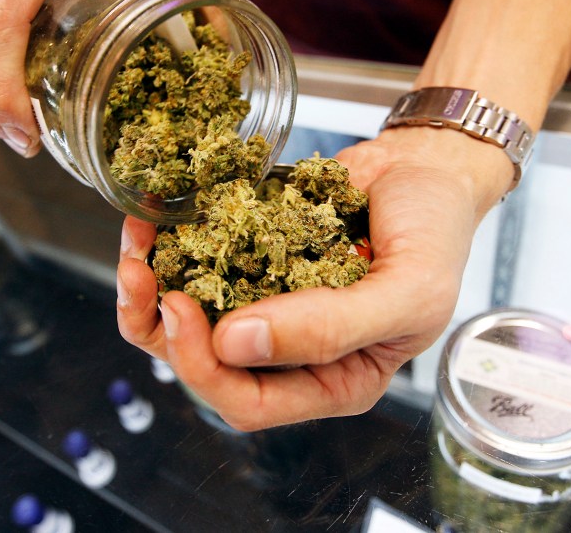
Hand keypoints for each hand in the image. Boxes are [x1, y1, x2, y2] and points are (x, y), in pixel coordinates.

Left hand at [116, 126, 512, 430]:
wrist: (426, 168)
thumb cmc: (435, 235)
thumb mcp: (407, 291)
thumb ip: (330, 327)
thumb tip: (235, 342)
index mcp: (333, 379)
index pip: (250, 402)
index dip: (205, 369)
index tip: (182, 311)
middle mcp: (289, 350)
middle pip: (205, 366)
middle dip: (163, 328)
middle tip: (143, 278)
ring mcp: (264, 301)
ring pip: (187, 319)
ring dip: (150, 289)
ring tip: (135, 248)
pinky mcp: (247, 256)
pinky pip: (196, 264)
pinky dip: (167, 246)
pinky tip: (152, 221)